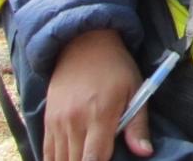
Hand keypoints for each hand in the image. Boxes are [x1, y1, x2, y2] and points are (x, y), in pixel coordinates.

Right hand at [43, 28, 152, 160]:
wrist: (84, 43)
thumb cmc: (116, 67)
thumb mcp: (135, 90)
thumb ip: (137, 125)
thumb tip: (145, 153)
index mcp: (100, 115)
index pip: (93, 159)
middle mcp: (74, 122)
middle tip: (99, 158)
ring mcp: (58, 122)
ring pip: (60, 159)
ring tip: (86, 157)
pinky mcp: (48, 120)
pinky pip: (47, 152)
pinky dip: (56, 160)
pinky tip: (68, 159)